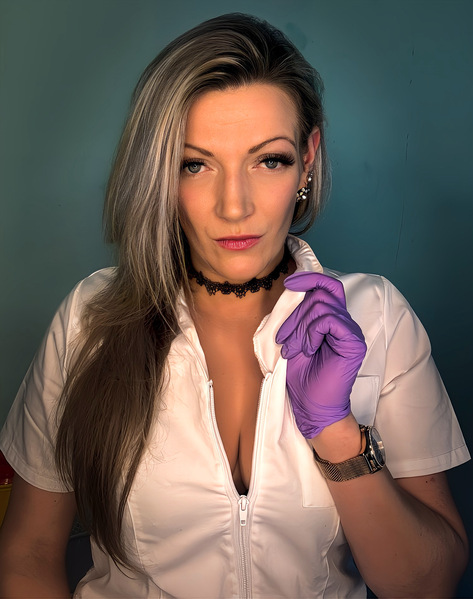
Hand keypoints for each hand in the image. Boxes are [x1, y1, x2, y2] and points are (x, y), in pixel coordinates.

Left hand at [276, 272, 365, 438]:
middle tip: (283, 339)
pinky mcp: (353, 343)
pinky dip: (312, 332)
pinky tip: (308, 350)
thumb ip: (297, 315)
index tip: (289, 282)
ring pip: (322, 306)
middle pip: (320, 295)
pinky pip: (329, 320)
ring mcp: (350, 331)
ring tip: (293, 349)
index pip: (327, 286)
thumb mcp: (293, 337)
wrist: (311, 405)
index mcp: (332, 319)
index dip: (309, 278)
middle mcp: (344, 322)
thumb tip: (291, 290)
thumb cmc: (302, 375)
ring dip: (300, 326)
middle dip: (295, 314)